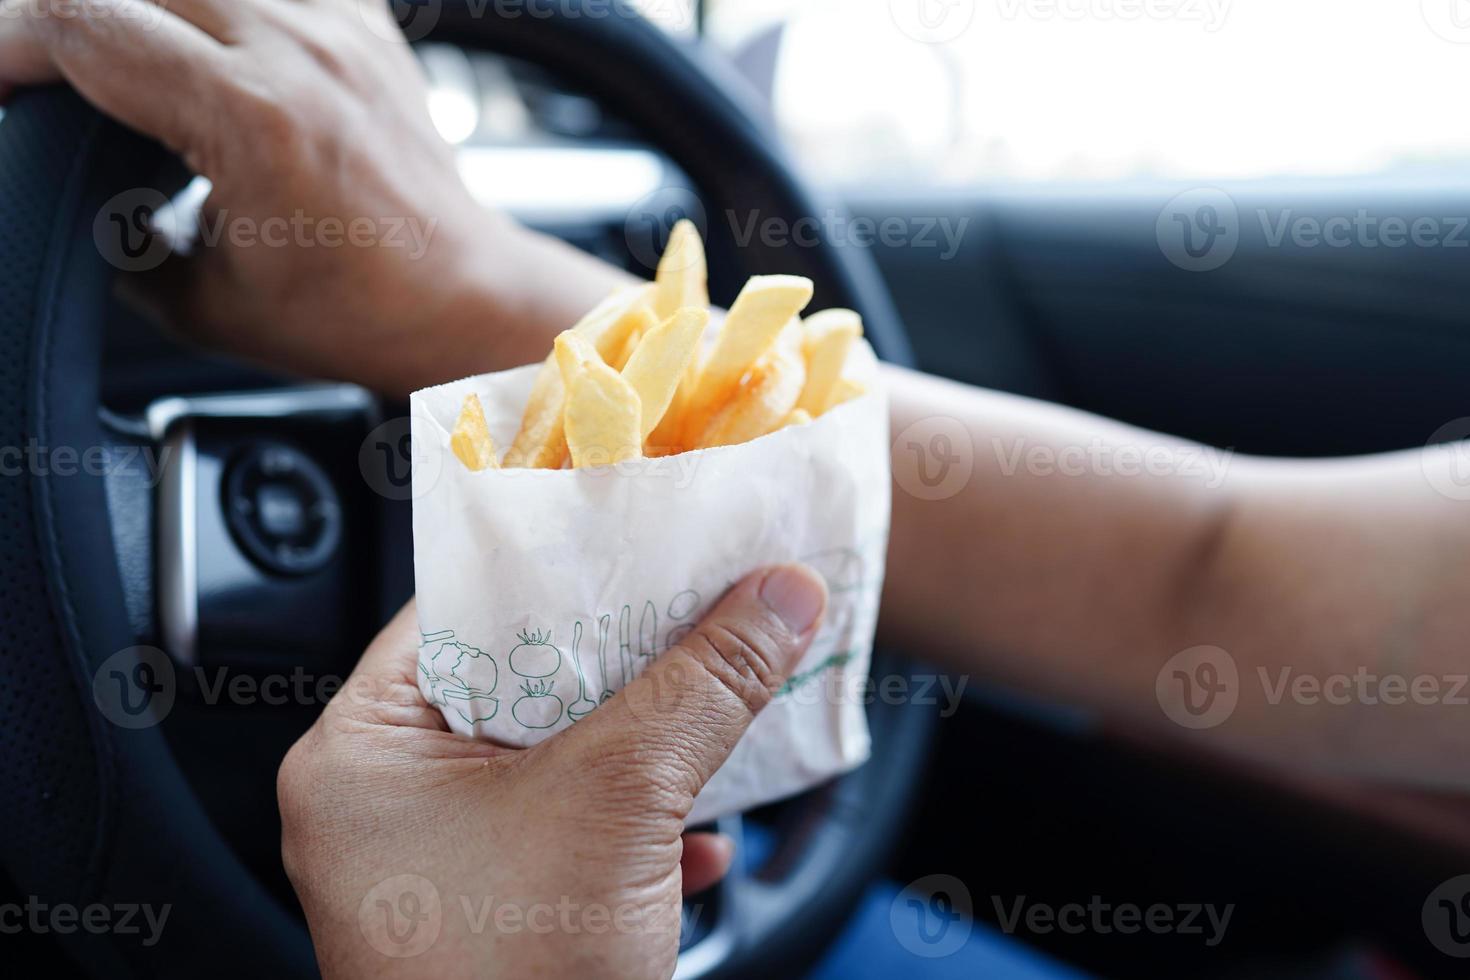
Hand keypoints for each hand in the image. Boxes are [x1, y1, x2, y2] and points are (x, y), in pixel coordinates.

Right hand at [0, 0, 620, 393]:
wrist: (462, 297)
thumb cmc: (358, 312)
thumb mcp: (206, 301)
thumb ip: (117, 241)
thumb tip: (69, 198)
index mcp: (253, 117)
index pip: (80, 22)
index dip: (6, 45)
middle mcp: (298, 47)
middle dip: (53, 15)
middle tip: (41, 72)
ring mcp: (337, 23)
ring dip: (136, 5)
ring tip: (117, 57)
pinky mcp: (362, 19)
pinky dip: (212, 4)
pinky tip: (197, 35)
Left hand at [277, 564, 826, 978]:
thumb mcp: (618, 803)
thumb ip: (701, 686)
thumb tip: (778, 596)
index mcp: (363, 754)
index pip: (459, 610)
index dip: (555, 566)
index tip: (635, 533)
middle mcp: (387, 803)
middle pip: (521, 681)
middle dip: (625, 658)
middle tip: (696, 601)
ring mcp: (442, 866)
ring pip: (560, 761)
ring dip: (648, 743)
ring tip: (718, 697)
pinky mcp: (499, 915)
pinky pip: (575, 834)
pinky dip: (642, 827)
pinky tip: (701, 835)